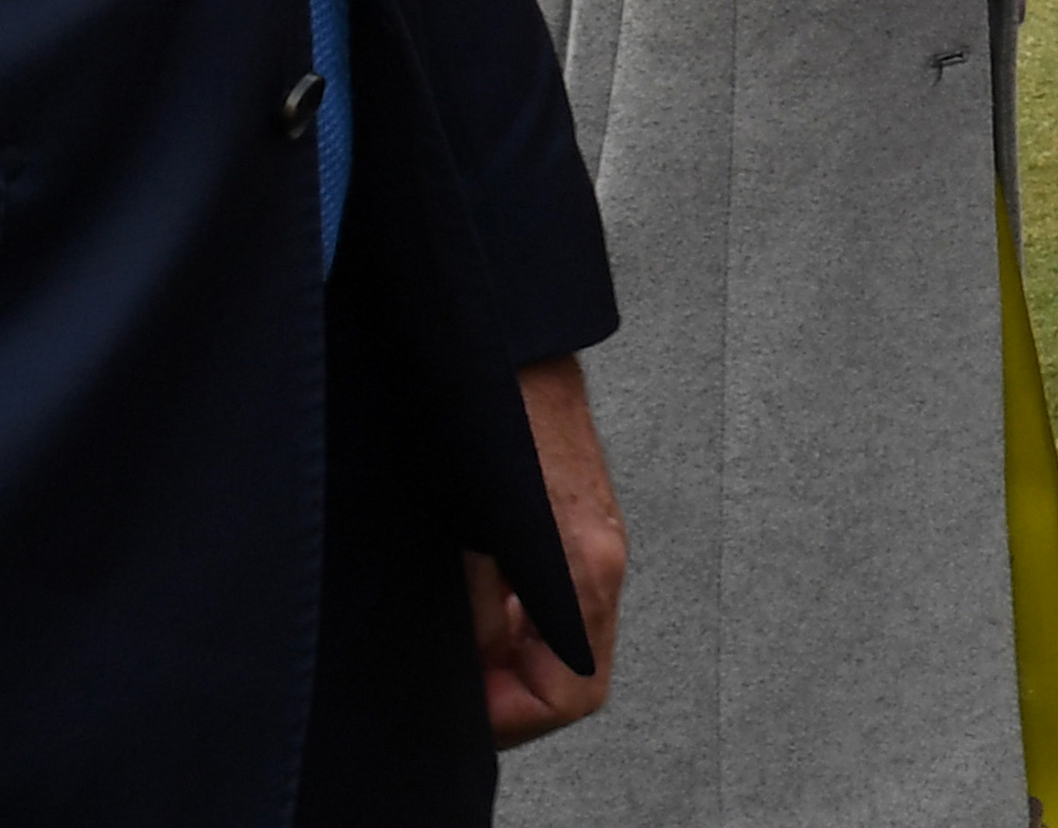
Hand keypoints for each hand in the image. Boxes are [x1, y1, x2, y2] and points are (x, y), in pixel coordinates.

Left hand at [472, 354, 627, 743]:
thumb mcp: (469, 529)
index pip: (573, 692)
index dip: (514, 718)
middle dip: (511, 694)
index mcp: (585, 566)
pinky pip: (561, 603)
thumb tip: (474, 664)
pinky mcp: (583, 522)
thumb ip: (481, 606)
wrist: (512, 339)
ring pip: (566, 642)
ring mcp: (598, 540)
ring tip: (458, 647)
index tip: (465, 711)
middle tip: (454, 686)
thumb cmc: (492, 416)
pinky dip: (520, 624)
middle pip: (574, 676)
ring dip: (513, 660)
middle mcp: (604, 559)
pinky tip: (479, 604)